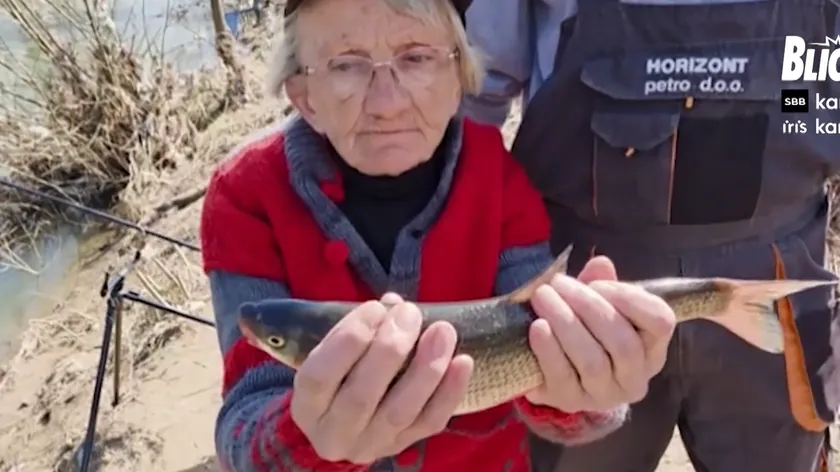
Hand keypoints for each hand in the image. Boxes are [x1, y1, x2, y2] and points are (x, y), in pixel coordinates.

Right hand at [290, 293, 473, 463]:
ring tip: (443, 331)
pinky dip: (449, 392)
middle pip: (361, 396)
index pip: (320, 376)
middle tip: (409, 313)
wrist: (344, 420)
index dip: (348, 339)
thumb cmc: (339, 372)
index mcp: (306, 406)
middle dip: (390, 348)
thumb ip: (360, 327)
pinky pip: (430, 422)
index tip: (375, 307)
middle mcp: (334, 433)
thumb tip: (394, 304)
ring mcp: (370, 445)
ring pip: (400, 411)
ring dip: (425, 368)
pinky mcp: (403, 447)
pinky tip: (462, 362)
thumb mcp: (334, 350)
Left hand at [524, 256, 675, 411]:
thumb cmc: (585, 330)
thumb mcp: (597, 304)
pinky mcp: (569, 402)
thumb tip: (601, 264)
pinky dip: (548, 349)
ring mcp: (602, 395)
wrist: (555, 371)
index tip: (597, 283)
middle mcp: (634, 378)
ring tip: (542, 297)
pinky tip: (537, 326)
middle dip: (589, 307)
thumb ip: (601, 284)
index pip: (660, 322)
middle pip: (623, 343)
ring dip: (565, 323)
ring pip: (592, 361)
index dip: (629, 298)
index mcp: (651, 349)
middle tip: (558, 283)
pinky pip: (561, 376)